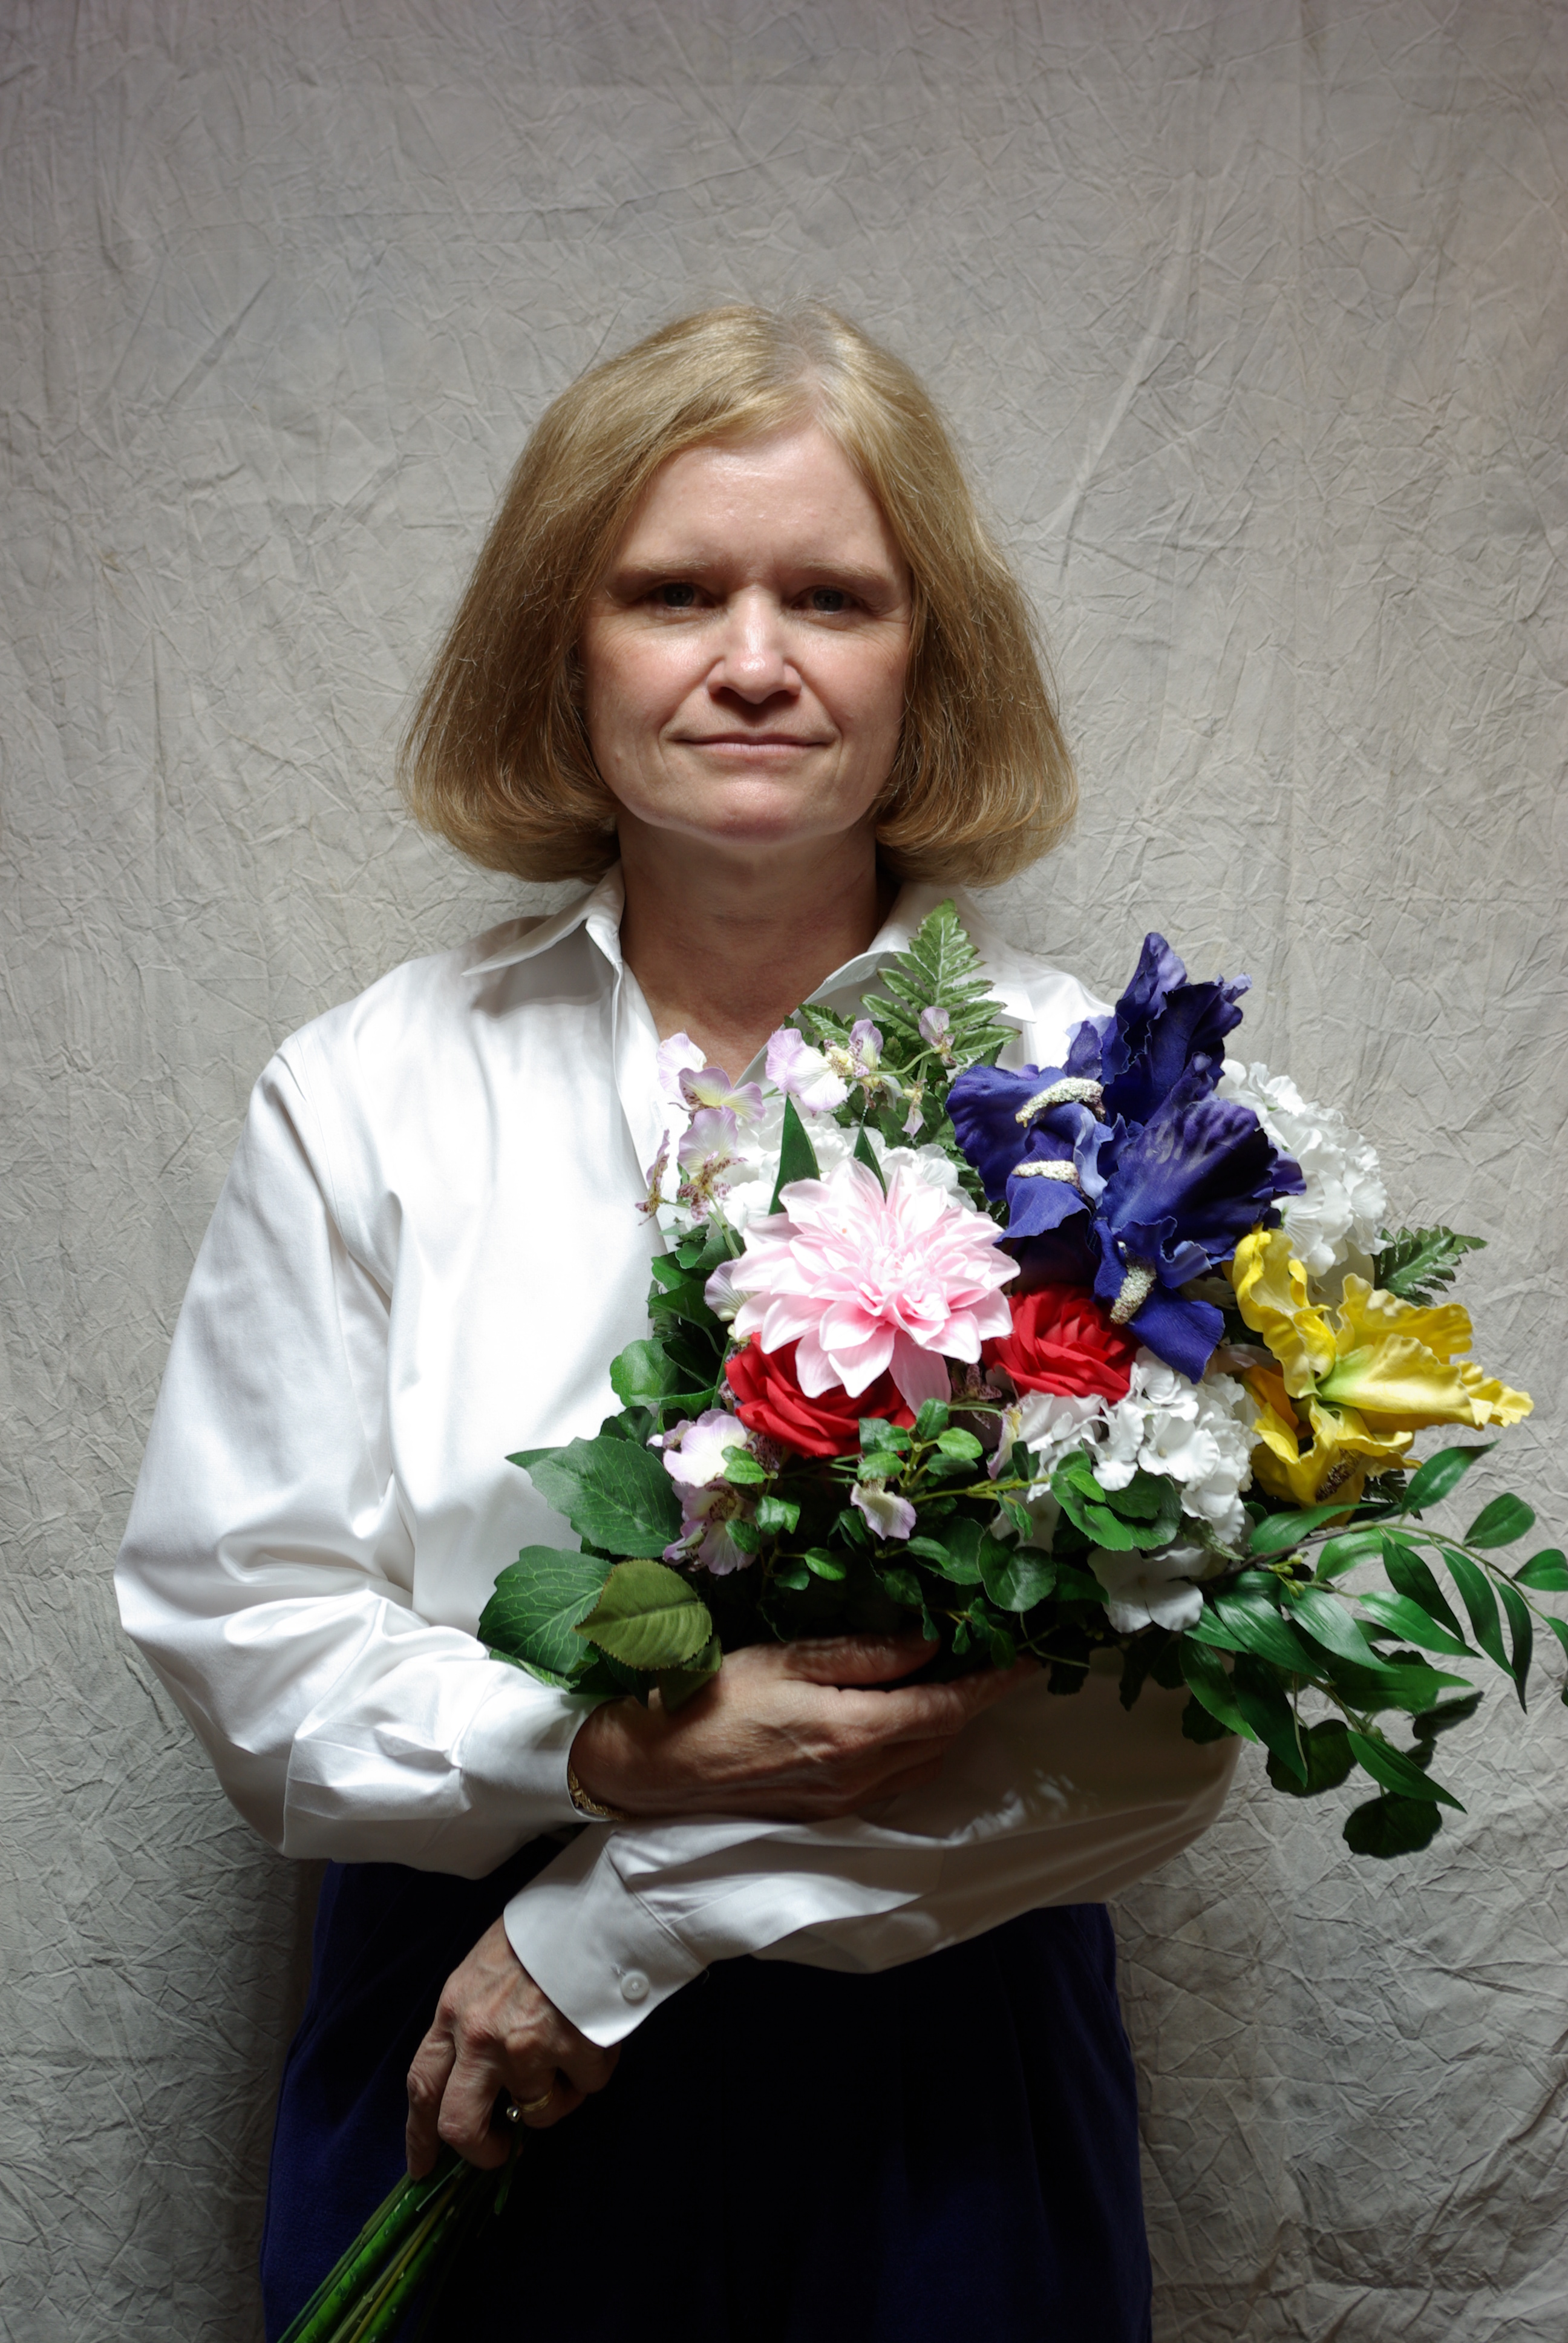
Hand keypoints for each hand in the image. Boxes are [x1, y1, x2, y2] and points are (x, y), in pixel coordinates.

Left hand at [405, 1918, 617, 2173]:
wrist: (589, 1905)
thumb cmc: (536, 1934)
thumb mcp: (480, 1973)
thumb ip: (470, 2026)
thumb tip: (478, 2086)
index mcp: (453, 2012)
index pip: (421, 2086)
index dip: (419, 2135)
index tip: (424, 2166)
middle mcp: (481, 2036)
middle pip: (460, 2125)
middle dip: (481, 2151)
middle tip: (501, 2148)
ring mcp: (527, 2047)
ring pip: (536, 2113)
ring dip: (556, 2096)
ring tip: (568, 2055)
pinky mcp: (574, 2049)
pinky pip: (585, 2089)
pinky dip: (593, 2071)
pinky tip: (595, 2036)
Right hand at [570, 1632, 1033, 1823]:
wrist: (655, 1768)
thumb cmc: (714, 1698)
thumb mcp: (788, 1657)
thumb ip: (863, 1654)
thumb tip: (927, 1644)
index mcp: (857, 1731)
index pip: (948, 1707)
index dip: (994, 1683)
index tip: (1030, 1657)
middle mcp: (862, 1776)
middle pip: (943, 1736)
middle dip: (976, 1699)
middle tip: (993, 1656)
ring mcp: (846, 1801)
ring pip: (923, 1764)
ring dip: (947, 1726)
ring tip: (955, 1682)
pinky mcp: (827, 1813)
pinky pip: (895, 1782)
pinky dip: (916, 1750)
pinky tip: (906, 1721)